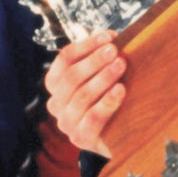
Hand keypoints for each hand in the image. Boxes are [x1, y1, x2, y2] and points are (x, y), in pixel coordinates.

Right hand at [44, 29, 125, 156]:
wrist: (118, 141)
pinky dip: (107, 102)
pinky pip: (92, 117)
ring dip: (102, 78)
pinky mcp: (80, 138)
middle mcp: (56, 104)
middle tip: (115, 51)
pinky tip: (121, 90)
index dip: (87, 45)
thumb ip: (100, 61)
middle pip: (71, 77)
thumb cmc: (109, 104)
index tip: (110, 36)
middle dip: (95, 61)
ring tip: (121, 65)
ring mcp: (66, 123)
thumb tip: (110, 35)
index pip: (64, 60)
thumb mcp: (101, 80)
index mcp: (56, 85)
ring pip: (81, 96)